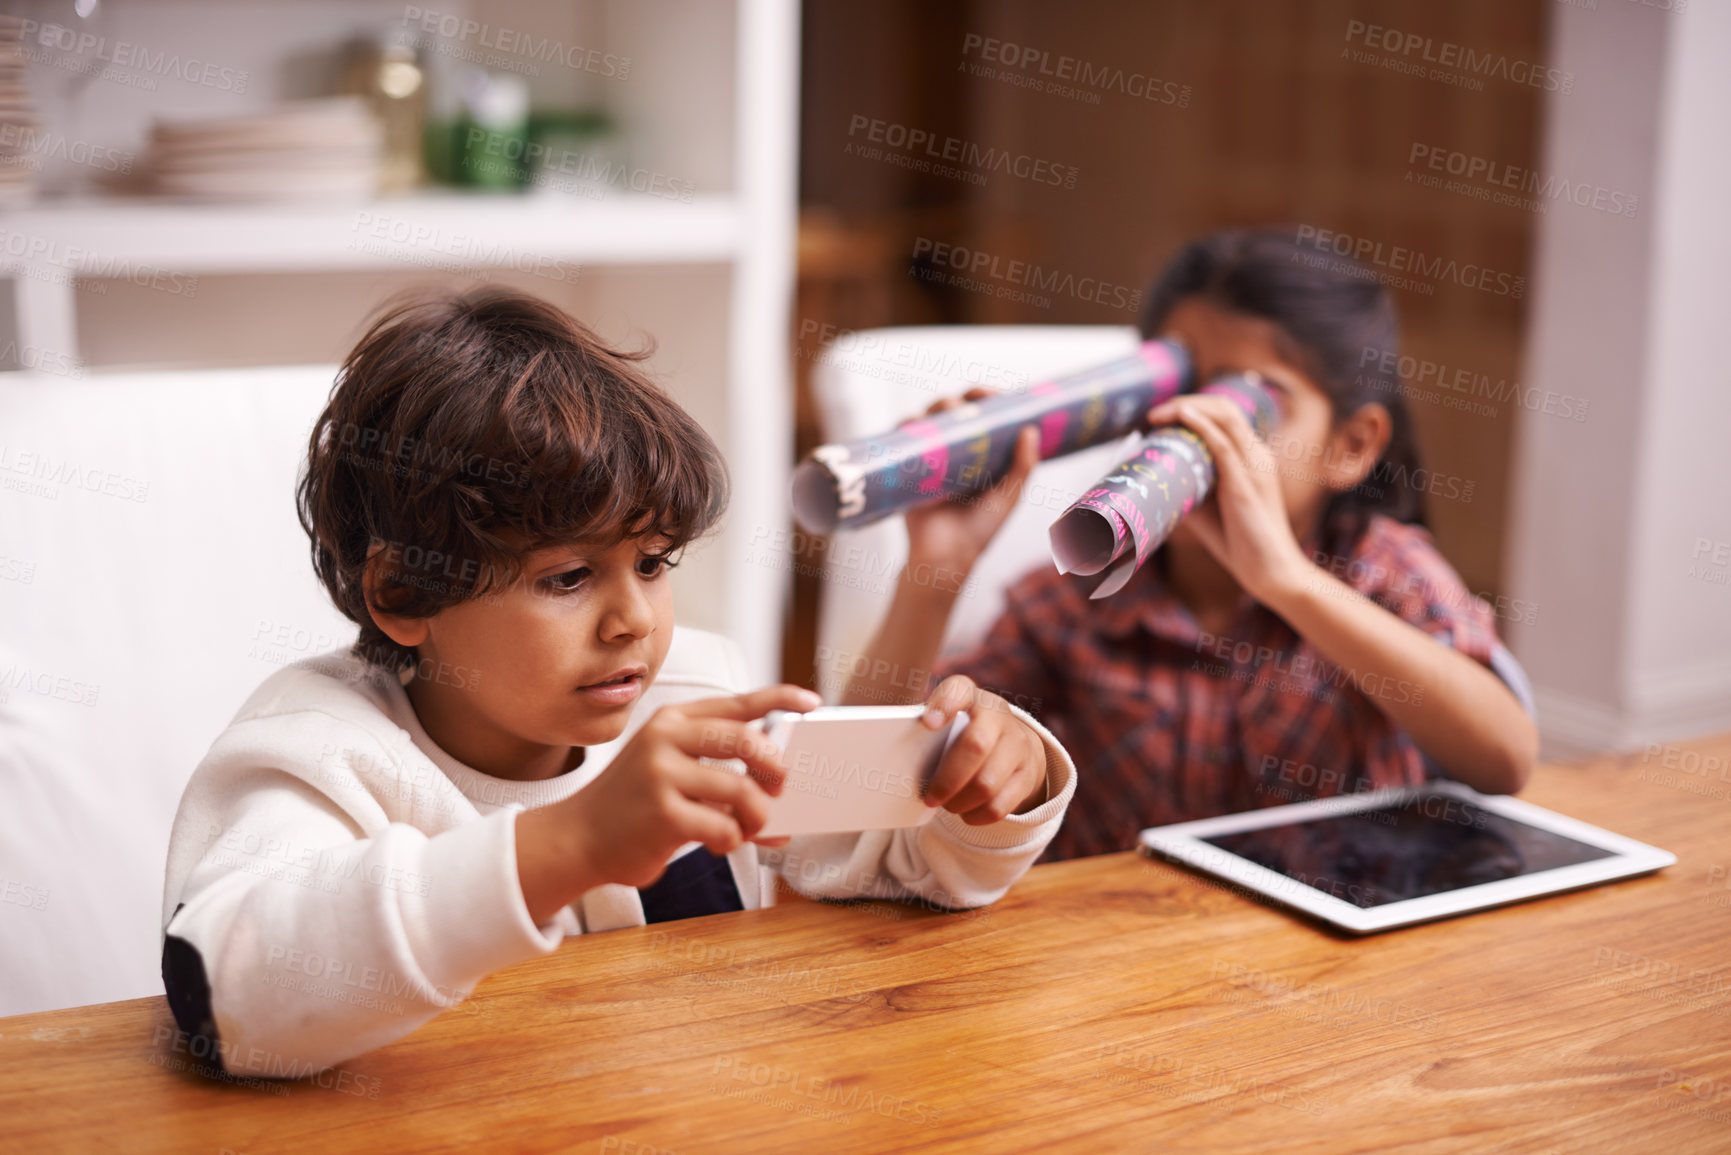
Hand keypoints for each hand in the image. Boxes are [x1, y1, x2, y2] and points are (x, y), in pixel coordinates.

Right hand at [543, 684, 819, 892]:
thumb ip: (723, 783)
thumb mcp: (673, 778)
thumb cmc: (635, 808)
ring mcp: (660, 774)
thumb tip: (783, 817)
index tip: (811, 702)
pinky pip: (723, 826)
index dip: (780, 699)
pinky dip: (732, 839)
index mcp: (673, 721)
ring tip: (746, 828)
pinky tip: (718, 843)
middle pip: (747, 740)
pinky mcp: (661, 813)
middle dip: (776, 768)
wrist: (578, 838)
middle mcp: (665, 738)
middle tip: (781, 788)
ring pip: (741, 789)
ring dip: (756, 816)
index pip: (737, 703)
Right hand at [901, 387, 1041, 576]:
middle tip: (965, 403)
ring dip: (932, 410)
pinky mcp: (909, 470)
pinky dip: (905, 426)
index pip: (983, 418)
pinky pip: (903, 441)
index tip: (992, 394)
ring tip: (942, 415)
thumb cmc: (980, 530)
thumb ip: (1022, 466)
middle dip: (957, 402)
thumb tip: (1031, 429)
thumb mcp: (1008, 497)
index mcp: (982, 457)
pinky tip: (913, 424)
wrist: (945, 557)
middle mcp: (956, 455)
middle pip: (953, 415)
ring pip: (928, 422)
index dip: (987, 400)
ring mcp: (931, 461)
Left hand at [916, 675, 1046, 824]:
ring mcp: (1018, 744)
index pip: (959, 690)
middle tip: (929, 797)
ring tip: (947, 805)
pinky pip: (1000, 805)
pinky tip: (966, 814)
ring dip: (960, 802)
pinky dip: (977, 815)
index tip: (927, 724)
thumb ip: (928, 733)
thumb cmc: (963, 732)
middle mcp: (998, 715)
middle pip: (975, 745)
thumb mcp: (949, 721)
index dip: (944, 705)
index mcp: (970, 696)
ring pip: (987, 783)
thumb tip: (898, 764)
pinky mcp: (1028, 775)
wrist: (1012, 742)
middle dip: (947, 779)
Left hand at [1144, 394, 1313, 605]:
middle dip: (1187, 402)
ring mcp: (1254, 467)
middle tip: (1154, 414)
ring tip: (1160, 414)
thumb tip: (1154, 484)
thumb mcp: (1207, 511)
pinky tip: (1182, 417)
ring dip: (1189, 407)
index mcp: (1252, 458)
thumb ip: (1188, 492)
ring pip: (1225, 417)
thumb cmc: (1241, 544)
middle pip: (1224, 408)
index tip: (1162, 417)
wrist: (1271, 572)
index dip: (1194, 407)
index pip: (1225, 416)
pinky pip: (1224, 445)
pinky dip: (1201, 426)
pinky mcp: (1245, 484)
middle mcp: (1257, 455)